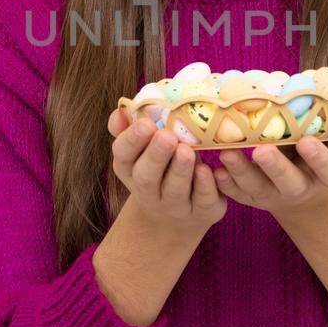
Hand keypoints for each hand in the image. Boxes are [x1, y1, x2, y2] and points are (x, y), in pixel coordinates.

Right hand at [109, 105, 227, 234]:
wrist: (178, 216)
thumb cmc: (162, 167)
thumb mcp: (144, 149)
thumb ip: (131, 128)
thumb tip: (122, 110)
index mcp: (130, 170)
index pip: (123, 156)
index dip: (132, 140)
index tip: (146, 123)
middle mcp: (149, 192)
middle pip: (146, 177)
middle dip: (156, 155)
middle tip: (167, 136)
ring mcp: (175, 206)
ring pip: (174, 190)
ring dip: (179, 169)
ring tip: (185, 150)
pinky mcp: (203, 212)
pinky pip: (202, 200)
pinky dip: (204, 186)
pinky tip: (205, 170)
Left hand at [213, 117, 327, 217]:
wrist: (304, 178)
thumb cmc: (322, 147)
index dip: (319, 158)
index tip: (306, 142)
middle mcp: (301, 188)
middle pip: (289, 182)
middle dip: (275, 167)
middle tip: (261, 150)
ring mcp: (274, 195)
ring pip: (258, 189)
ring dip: (241, 172)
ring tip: (226, 153)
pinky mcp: (252, 198)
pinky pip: (238, 194)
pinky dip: (225, 184)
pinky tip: (214, 171)